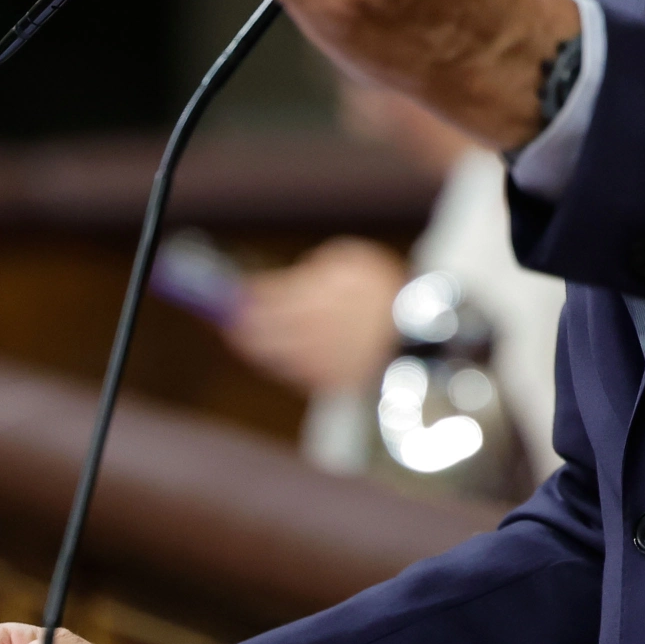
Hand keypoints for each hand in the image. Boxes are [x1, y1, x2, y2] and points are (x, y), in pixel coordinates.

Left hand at [225, 237, 407, 393]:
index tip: (235, 291)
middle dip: (243, 322)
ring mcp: (323, 358)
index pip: (272, 295)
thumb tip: (290, 281)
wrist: (418, 338)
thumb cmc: (385, 293)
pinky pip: (293, 371)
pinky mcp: (330, 381)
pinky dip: (276, 362)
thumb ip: (320, 268)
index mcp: (324, 296)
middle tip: (226, 317)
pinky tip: (269, 353)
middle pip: (267, 327)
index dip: (249, 294)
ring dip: (253, 344)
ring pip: (275, 353)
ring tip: (238, 336)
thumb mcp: (354, 262)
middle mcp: (319, 330)